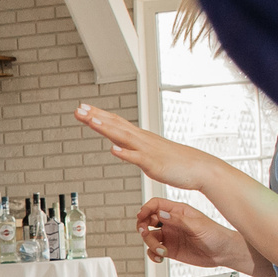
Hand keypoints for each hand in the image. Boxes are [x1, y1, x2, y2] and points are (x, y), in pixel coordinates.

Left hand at [75, 103, 220, 189]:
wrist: (200, 168)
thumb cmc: (177, 163)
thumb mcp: (150, 155)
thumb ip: (133, 150)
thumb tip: (118, 147)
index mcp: (141, 138)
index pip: (116, 122)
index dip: (98, 115)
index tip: (83, 108)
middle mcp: (142, 140)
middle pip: (115, 125)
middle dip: (96, 117)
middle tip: (78, 108)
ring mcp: (148, 150)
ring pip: (124, 137)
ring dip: (106, 128)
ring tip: (90, 121)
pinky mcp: (154, 164)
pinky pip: (138, 158)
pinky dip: (125, 153)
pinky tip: (113, 149)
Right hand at [135, 197, 244, 268]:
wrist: (224, 252)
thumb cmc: (216, 235)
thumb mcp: (198, 225)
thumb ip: (179, 220)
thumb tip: (161, 214)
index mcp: (178, 211)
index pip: (156, 205)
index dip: (146, 209)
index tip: (141, 217)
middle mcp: (172, 222)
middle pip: (148, 220)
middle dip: (143, 227)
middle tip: (145, 234)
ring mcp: (170, 236)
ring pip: (149, 237)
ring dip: (150, 244)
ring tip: (161, 251)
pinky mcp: (170, 249)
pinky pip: (154, 250)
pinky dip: (153, 254)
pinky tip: (160, 257)